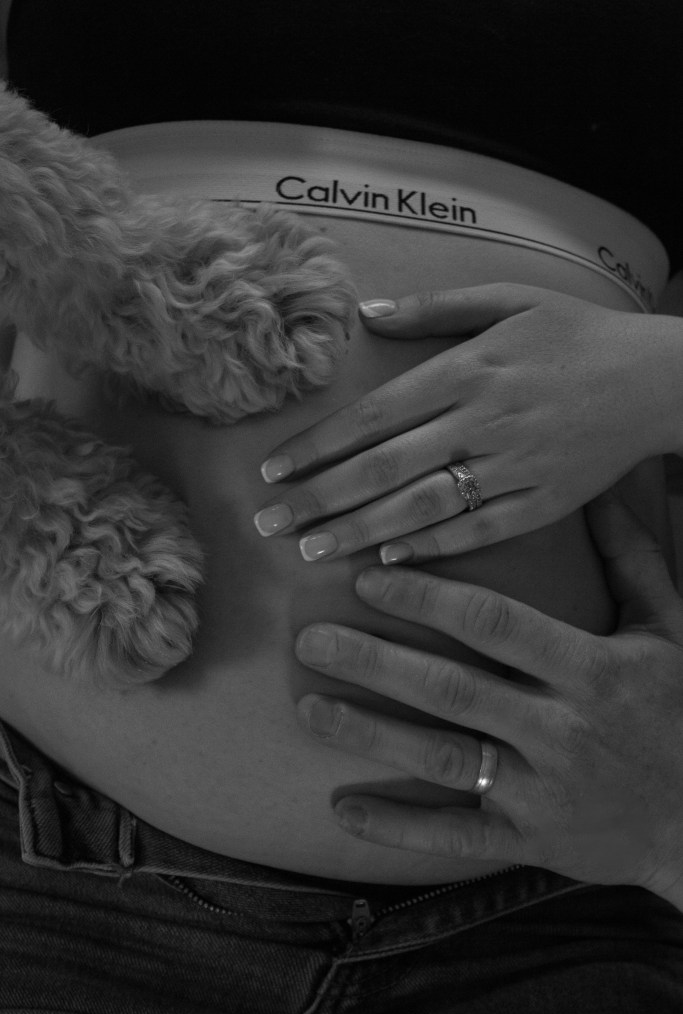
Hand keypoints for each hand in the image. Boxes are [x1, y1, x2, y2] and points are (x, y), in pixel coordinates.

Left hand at [255, 284, 682, 559]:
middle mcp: (483, 421)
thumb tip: (366, 312)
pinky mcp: (542, 504)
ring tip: (310, 551)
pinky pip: (478, 531)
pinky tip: (387, 561)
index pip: (373, 417)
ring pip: (421, 507)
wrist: (657, 380)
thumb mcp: (511, 299)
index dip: (316, 447)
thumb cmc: (577, 335)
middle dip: (319, 499)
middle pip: (383, 468)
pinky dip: (431, 547)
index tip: (272, 472)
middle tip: (268, 524)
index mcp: (468, 370)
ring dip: (360, 531)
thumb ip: (435, 308)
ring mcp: (513, 468)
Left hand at [294, 489, 682, 906]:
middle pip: (451, 689)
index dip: (426, 600)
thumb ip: (631, 558)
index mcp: (590, 669)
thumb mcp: (668, 627)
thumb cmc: (680, 710)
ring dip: (369, 734)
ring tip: (309, 707)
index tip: (368, 579)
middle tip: (311, 639)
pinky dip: (397, 826)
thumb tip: (597, 492)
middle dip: (375, 661)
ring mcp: (542, 791)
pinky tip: (342, 809)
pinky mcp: (531, 841)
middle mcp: (560, 729)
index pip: (493, 624)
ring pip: (442, 758)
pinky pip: (456, 835)